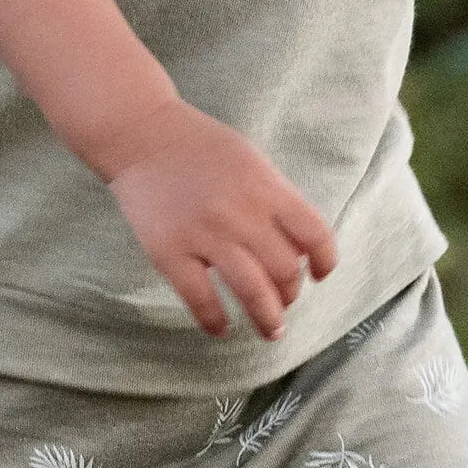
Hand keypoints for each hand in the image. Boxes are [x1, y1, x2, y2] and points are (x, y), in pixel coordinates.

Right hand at [95, 101, 338, 339]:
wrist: (143, 136)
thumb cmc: (201, 148)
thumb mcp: (252, 162)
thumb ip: (277, 201)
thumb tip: (300, 251)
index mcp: (267, 189)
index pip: (314, 234)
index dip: (325, 261)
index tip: (320, 276)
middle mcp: (242, 214)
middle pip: (285, 271)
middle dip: (291, 296)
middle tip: (284, 305)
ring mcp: (205, 235)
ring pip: (251, 291)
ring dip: (266, 318)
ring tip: (269, 330)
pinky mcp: (169, 253)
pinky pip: (201, 300)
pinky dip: (215, 321)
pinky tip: (220, 329)